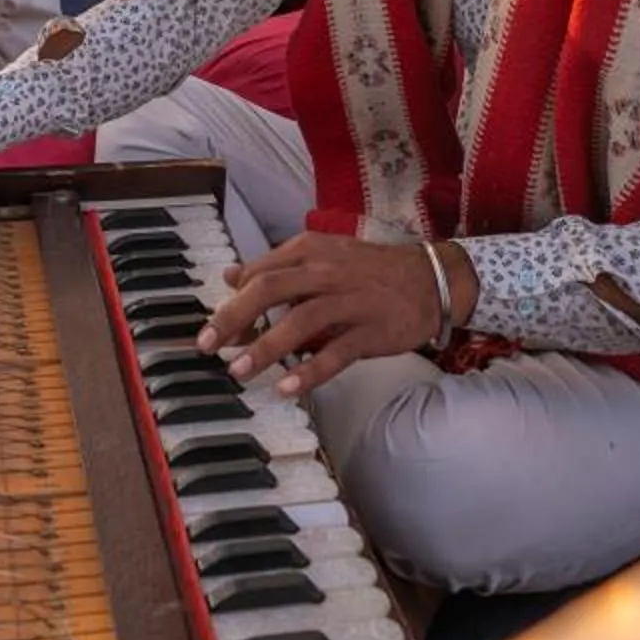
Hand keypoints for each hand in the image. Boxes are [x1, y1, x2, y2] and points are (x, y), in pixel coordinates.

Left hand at [198, 231, 464, 397]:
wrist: (432, 279)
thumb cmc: (370, 271)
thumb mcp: (323, 255)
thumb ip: (277, 266)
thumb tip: (231, 275)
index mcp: (310, 250)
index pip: (259, 273)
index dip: (231, 302)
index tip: (210, 328)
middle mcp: (326, 271)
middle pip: (269, 291)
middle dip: (233, 319)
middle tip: (207, 346)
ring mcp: (350, 301)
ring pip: (298, 322)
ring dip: (265, 348)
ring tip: (239, 371)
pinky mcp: (371, 331)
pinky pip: (335, 354)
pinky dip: (308, 372)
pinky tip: (285, 389)